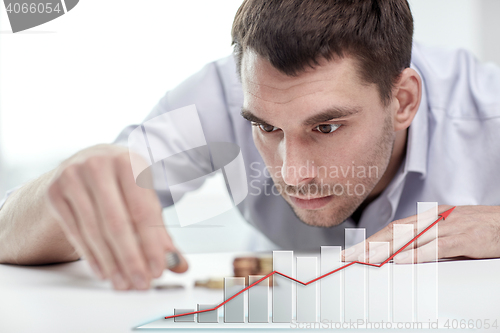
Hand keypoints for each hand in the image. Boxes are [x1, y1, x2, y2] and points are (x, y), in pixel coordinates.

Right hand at [44, 144, 187, 289]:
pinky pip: (75, 232)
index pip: (143, 211)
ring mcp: (73, 177)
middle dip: (131, 259)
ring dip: (111, 262)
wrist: (85, 161)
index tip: (158, 269)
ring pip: (94, 231)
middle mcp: (99, 165)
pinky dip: (91, 256)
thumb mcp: (144, 197)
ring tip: (123, 282)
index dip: (151, 244)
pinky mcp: (55, 192)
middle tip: (140, 283)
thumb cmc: (121, 182)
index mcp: (129, 162)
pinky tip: (104, 271)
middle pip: (117, 223)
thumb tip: (179, 264)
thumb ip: (160, 231)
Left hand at [342, 205, 499, 263]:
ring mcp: (447, 228)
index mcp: (429, 217)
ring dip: (384, 249)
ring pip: (409, 238)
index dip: (372, 238)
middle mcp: (433, 220)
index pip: (393, 227)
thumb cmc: (478, 228)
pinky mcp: (462, 239)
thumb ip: (426, 239)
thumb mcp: (447, 229)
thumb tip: (402, 253)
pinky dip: (415, 254)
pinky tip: (399, 260)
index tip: (354, 249)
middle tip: (350, 255)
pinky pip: (434, 247)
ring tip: (365, 259)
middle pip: (394, 232)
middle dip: (369, 244)